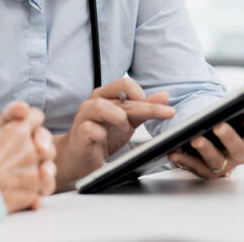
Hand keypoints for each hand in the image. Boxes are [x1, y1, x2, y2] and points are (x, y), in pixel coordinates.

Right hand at [0, 102, 56, 211]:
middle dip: (40, 146)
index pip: (35, 116)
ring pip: (49, 168)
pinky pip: (42, 188)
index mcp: (16, 132)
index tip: (25, 127)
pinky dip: (36, 191)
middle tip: (28, 153)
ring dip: (42, 170)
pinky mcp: (33, 192)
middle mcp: (30, 149)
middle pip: (47, 142)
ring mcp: (34, 171)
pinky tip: (28, 194)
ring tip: (29, 176)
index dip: (30, 120)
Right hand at [53, 77, 175, 187]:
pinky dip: (100, 133)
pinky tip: (104, 138)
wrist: (78, 158)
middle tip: (164, 114)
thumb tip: (165, 96)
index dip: (145, 95)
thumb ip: (144, 108)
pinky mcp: (79, 134)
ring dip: (118, 117)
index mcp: (105, 95)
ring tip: (126, 130)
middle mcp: (94, 102)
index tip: (164, 109)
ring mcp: (84, 117)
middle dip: (146, 106)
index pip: (127, 85)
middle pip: (120, 94)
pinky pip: (90, 129)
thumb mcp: (128, 122)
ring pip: (100, 106)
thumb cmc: (101, 137)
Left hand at [169, 99, 243, 178]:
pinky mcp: (207, 172)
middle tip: (218, 125)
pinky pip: (195, 167)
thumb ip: (236, 110)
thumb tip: (235, 100)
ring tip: (194, 139)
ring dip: (205, 149)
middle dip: (228, 137)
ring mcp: (225, 165)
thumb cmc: (229, 124)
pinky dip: (184, 160)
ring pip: (216, 161)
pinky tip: (174, 152)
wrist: (216, 144)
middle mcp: (241, 153)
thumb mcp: (235, 117)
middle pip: (238, 149)